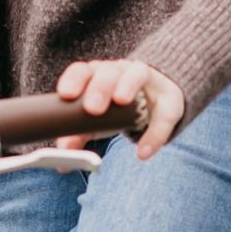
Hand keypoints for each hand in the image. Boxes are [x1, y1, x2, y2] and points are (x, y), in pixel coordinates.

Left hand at [52, 58, 184, 161]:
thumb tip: (61, 160)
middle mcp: (119, 71)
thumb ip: (78, 136)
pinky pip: (165, 111)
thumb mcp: (97, 121)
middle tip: (92, 108)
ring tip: (122, 101)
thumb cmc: (117, 109)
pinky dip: (155, 133)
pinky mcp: (169, 97)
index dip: (74, 80)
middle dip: (100, 87)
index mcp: (97, 75)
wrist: (157, 99)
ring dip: (128, 85)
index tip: (66, 95)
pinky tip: (143, 152)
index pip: (83, 71)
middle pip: (108, 72)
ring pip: (137, 73)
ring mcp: (146, 79)